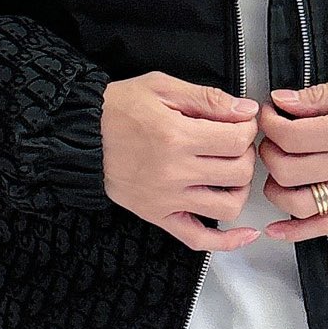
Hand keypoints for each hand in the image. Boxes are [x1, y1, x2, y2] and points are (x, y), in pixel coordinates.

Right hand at [101, 71, 263, 251]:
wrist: (80, 136)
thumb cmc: (118, 108)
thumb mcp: (162, 87)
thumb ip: (208, 98)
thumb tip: (246, 111)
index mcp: (176, 136)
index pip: (237, 140)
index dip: (247, 129)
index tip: (240, 123)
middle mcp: (173, 172)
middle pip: (238, 171)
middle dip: (245, 154)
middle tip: (233, 143)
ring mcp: (166, 199)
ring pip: (228, 206)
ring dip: (240, 188)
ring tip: (231, 172)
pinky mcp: (158, 216)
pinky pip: (197, 238)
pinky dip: (225, 241)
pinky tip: (245, 233)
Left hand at [254, 63, 327, 239]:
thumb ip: (322, 94)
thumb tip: (283, 101)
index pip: (290, 136)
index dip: (270, 123)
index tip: (271, 112)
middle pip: (287, 169)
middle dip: (268, 151)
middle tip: (273, 137)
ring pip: (299, 204)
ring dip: (276, 189)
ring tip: (278, 170)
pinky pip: (326, 226)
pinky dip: (297, 232)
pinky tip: (277, 229)